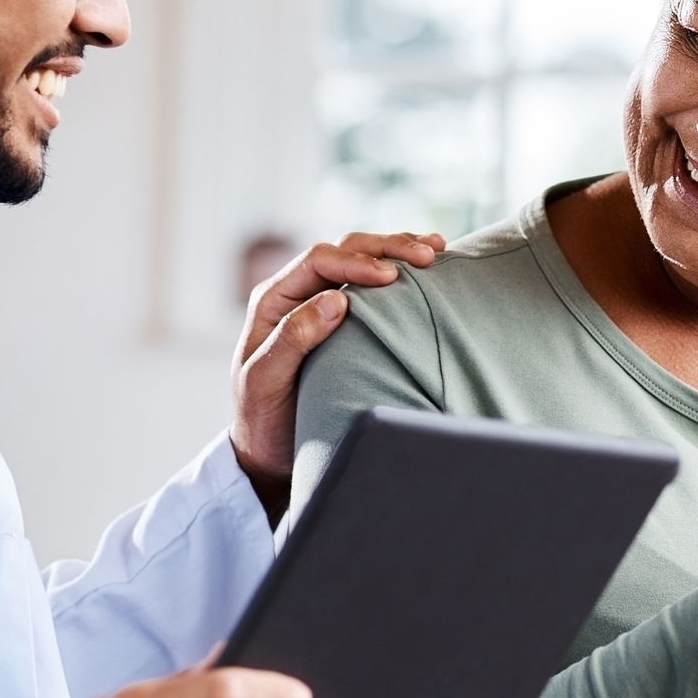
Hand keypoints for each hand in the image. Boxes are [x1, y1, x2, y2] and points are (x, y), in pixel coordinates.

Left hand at [229, 231, 443, 523]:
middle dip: (386, 248)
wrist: (266, 449)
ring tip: (436, 248)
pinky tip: (428, 270)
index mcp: (273, 299)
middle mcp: (296, 293)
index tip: (391, 277)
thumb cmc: (262, 419)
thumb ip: (293, 338)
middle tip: (427, 255)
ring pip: (361, 260)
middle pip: (344, 250)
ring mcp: (319, 303)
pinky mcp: (342, 320)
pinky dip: (399, 272)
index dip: (356, 262)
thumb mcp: (266, 381)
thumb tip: (337, 299)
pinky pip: (370, 286)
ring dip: (397, 251)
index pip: (317, 261)